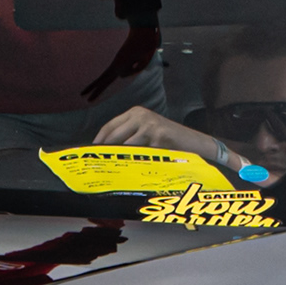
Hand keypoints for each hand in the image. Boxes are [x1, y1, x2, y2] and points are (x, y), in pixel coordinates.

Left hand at [94, 104, 237, 163]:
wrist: (194, 143)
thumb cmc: (169, 140)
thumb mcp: (147, 131)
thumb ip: (129, 135)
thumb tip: (105, 150)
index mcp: (135, 112)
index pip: (109, 126)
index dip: (98, 140)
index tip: (91, 153)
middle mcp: (140, 115)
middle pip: (113, 136)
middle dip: (105, 151)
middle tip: (97, 165)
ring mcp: (149, 125)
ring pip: (125, 146)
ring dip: (118, 160)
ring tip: (111, 171)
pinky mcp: (158, 136)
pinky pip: (140, 153)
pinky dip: (134, 163)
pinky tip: (129, 172)